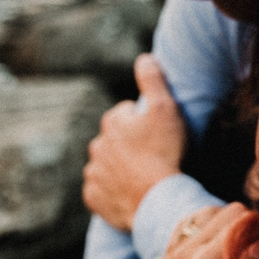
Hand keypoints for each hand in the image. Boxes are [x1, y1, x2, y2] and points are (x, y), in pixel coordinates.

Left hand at [83, 54, 186, 230]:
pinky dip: (113, 191)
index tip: (158, 134)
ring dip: (120, 168)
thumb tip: (144, 58)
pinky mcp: (93, 198)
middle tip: (153, 156)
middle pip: (114, 140)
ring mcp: (94, 174)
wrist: (157, 200)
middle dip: (129, 145)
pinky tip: (130, 193)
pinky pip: (101, 191)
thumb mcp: (165, 108)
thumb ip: (153, 80)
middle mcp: (97, 146)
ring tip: (143, 177)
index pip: (126, 114)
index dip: (144, 122)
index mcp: (112, 122)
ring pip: (106, 165)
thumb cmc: (164, 153)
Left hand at [160, 203, 254, 258]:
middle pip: (226, 212)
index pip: (239, 223)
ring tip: (240, 249)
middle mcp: (181, 253)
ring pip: (209, 213)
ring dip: (229, 224)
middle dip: (248, 225)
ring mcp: (171, 253)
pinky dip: (209, 228)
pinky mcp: (168, 255)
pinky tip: (220, 246)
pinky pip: (191, 224)